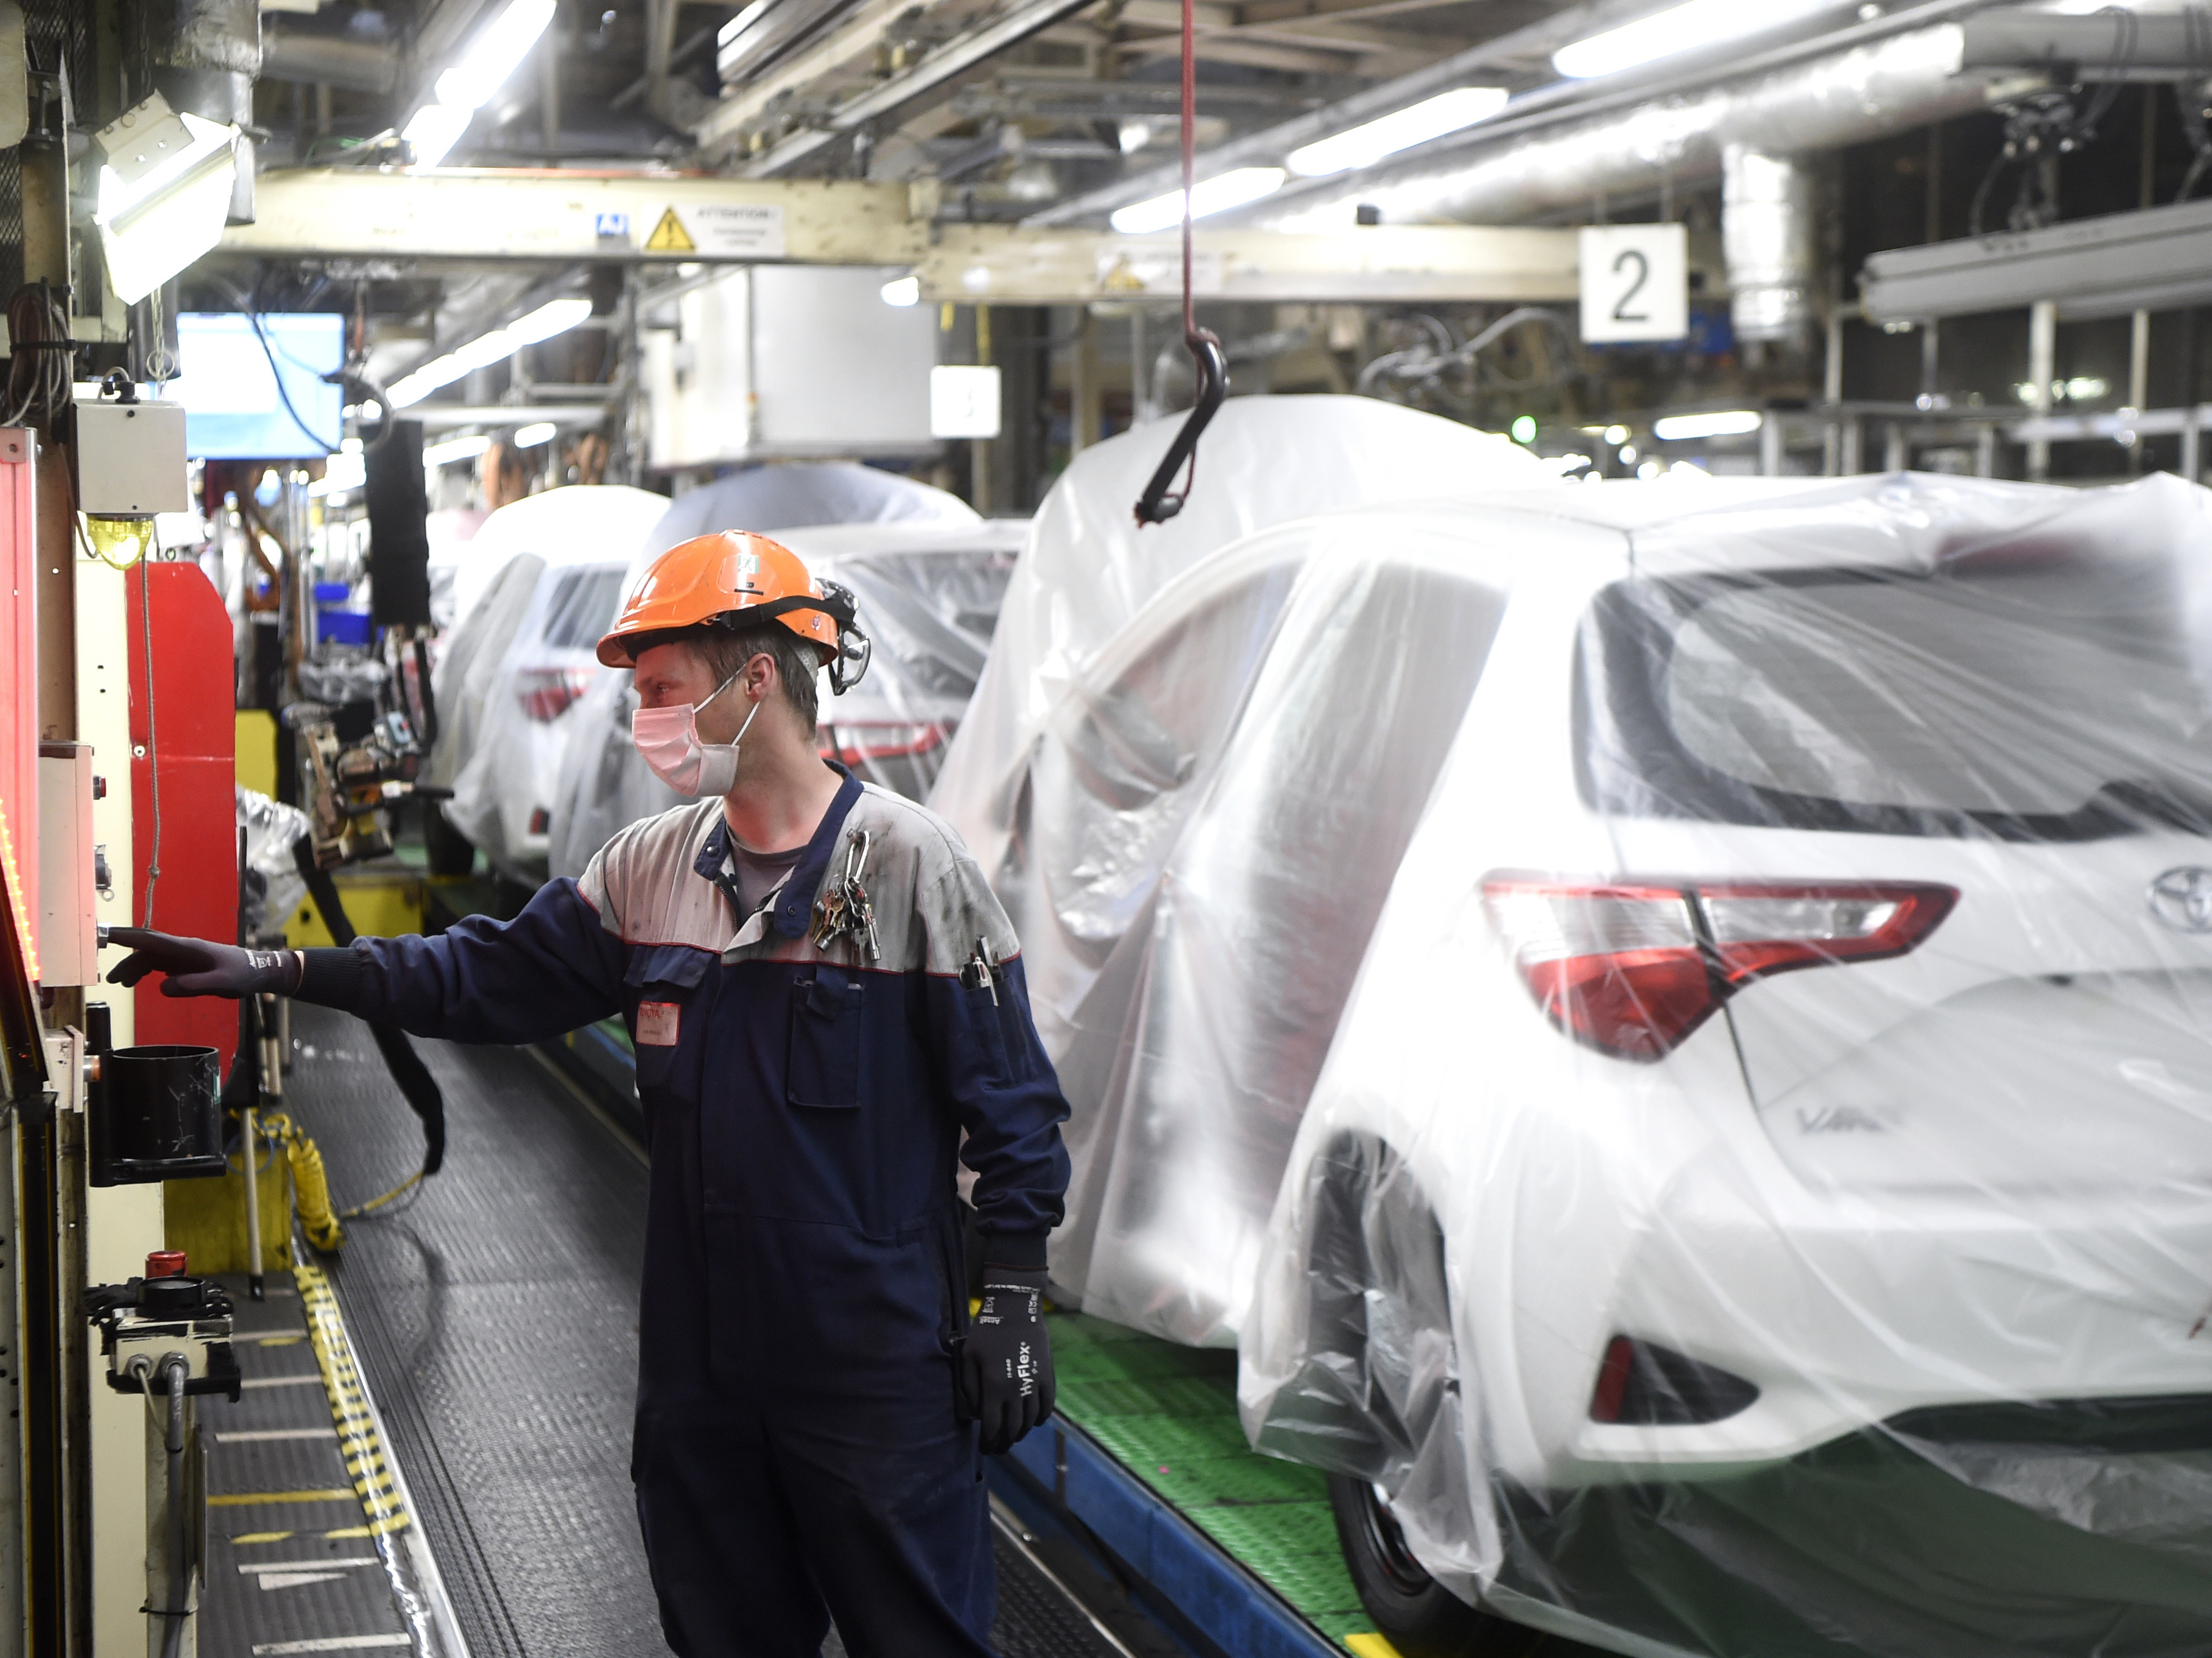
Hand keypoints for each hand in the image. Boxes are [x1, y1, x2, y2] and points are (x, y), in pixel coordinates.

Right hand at [104, 929, 300, 999]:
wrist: (257, 971)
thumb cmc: (242, 974)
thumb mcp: (222, 982)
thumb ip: (194, 985)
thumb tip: (163, 987)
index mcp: (188, 948)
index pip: (152, 940)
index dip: (128, 937)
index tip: (107, 934)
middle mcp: (181, 949)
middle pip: (146, 950)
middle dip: (126, 959)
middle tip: (110, 978)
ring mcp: (182, 956)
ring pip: (150, 957)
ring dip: (133, 968)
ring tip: (120, 984)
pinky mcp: (185, 964)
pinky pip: (159, 964)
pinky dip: (145, 971)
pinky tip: (137, 982)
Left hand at [959, 1265, 1054, 1454]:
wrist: (1016, 1309)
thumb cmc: (986, 1332)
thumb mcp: (968, 1357)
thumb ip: (969, 1388)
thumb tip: (976, 1413)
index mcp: (994, 1387)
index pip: (992, 1426)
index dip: (988, 1442)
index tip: (984, 1449)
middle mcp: (1016, 1390)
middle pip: (1013, 1429)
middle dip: (1004, 1443)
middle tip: (997, 1448)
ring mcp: (1035, 1384)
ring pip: (1030, 1421)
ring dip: (1021, 1433)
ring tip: (1013, 1437)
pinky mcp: (1048, 1376)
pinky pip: (1047, 1406)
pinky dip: (1041, 1418)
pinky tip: (1034, 1422)